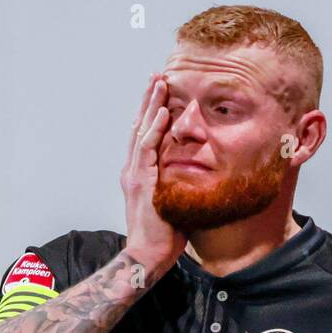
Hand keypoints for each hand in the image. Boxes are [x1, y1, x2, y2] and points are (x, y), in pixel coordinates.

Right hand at [120, 73, 185, 283]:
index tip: (160, 93)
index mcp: (140, 175)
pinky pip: (147, 149)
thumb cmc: (164, 236)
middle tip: (157, 76)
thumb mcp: (174, 202)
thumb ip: (179, 184)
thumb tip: (198, 174)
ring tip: (159, 83)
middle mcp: (133, 171)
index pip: (144, 137)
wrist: (148, 256)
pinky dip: (154, 129)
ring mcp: (136, 175)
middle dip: (149, 100)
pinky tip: (161, 112)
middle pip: (140, 127)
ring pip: (142, 132)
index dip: (151, 113)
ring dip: (151, 105)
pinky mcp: (142, 182)